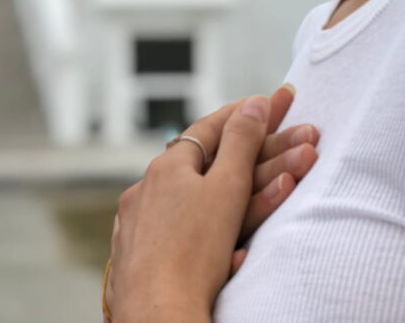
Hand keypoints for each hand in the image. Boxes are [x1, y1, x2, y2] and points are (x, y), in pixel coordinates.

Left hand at [106, 87, 319, 321]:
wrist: (158, 316)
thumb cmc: (192, 253)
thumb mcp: (227, 187)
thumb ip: (243, 142)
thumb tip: (253, 103)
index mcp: (165, 167)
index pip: (207, 129)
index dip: (237, 117)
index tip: (260, 106)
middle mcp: (145, 191)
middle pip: (199, 165)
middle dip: (239, 159)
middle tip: (266, 149)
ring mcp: (139, 226)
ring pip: (188, 202)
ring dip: (224, 197)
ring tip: (254, 193)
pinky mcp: (139, 260)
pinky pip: (178, 235)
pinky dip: (203, 231)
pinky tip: (220, 243)